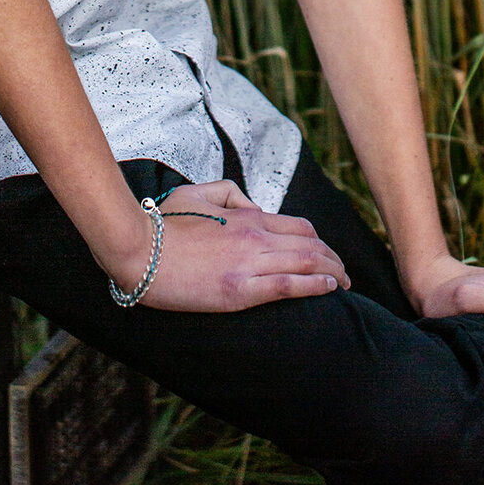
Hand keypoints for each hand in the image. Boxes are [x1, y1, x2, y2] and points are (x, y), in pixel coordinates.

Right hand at [119, 179, 353, 312]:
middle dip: (334, 259)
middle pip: (311, 245)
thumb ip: (232, 194)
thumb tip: (254, 207)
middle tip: (345, 274)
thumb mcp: (199, 193)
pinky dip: (315, 286)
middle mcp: (255, 237)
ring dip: (333, 274)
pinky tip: (329, 289)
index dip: (320, 242)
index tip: (328, 254)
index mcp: (247, 216)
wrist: (138, 250)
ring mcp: (248, 264)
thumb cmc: (163, 222)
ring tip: (345, 285)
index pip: (299, 226)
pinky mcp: (238, 291)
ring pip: (306, 264)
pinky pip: (288, 286)